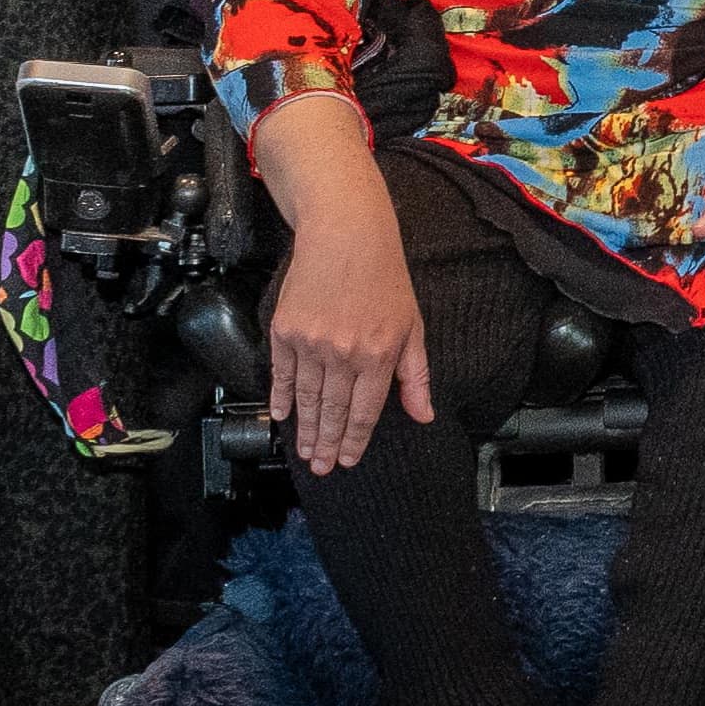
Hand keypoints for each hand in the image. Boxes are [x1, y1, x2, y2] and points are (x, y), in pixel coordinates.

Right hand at [263, 216, 434, 477]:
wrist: (346, 237)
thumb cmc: (385, 280)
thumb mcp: (413, 326)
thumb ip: (416, 375)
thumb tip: (423, 415)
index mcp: (379, 355)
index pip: (365, 411)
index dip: (356, 439)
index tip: (349, 460)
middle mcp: (343, 353)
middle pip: (334, 410)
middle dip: (328, 443)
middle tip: (322, 468)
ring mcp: (310, 343)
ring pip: (306, 398)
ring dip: (305, 429)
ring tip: (305, 452)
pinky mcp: (285, 330)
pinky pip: (280, 374)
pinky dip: (281, 398)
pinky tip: (282, 417)